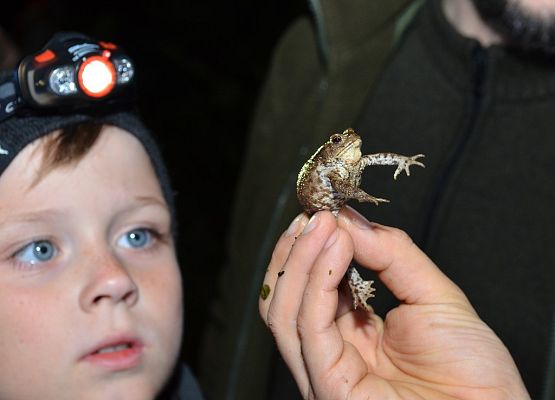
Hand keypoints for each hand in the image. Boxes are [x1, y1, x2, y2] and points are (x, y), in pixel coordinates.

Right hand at [259, 207, 529, 399]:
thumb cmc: (472, 368)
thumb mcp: (431, 293)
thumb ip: (390, 254)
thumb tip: (347, 218)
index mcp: (351, 334)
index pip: (309, 288)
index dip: (311, 248)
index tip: (323, 211)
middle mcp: (331, 353)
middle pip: (287, 299)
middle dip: (296, 250)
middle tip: (315, 214)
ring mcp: (326, 372)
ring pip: (286, 311)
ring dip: (299, 259)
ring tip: (321, 224)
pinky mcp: (331, 387)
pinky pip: (310, 328)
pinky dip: (316, 282)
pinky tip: (335, 248)